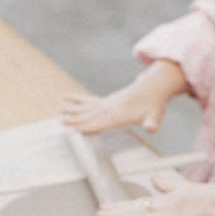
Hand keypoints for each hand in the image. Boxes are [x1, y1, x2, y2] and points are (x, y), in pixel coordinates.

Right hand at [61, 62, 183, 135]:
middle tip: (61, 120)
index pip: (100, 122)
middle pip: (89, 115)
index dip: (88, 126)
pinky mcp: (107, 100)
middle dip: (75, 118)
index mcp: (119, 115)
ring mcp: (107, 103)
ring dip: (72, 109)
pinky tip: (67, 98)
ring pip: (86, 107)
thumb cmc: (153, 105)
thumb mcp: (155, 116)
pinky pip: (89, 101)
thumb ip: (152, 123)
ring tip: (59, 110)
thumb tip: (152, 128)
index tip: (75, 128)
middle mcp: (110, 108)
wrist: (153, 88)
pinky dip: (77, 101)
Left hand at [99, 172, 214, 215]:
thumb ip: (165, 186)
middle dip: (116, 213)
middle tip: (99, 214)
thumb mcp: (179, 188)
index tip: (104, 208)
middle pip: (134, 211)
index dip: (118, 207)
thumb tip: (154, 179)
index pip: (134, 204)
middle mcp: (159, 208)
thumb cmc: (199, 197)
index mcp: (159, 201)